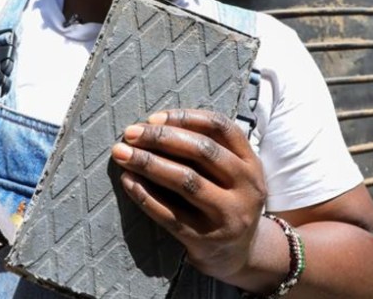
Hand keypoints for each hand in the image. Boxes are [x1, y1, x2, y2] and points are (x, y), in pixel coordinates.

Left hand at [110, 109, 266, 281]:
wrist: (238, 254)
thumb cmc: (224, 200)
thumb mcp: (230, 172)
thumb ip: (205, 148)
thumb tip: (151, 126)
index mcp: (251, 163)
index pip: (220, 127)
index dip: (185, 118)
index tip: (153, 118)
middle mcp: (245, 187)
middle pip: (203, 151)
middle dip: (161, 138)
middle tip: (130, 133)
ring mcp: (227, 215)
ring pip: (186, 181)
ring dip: (149, 163)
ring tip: (122, 154)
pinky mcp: (205, 239)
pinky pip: (169, 213)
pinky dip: (144, 195)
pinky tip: (127, 181)